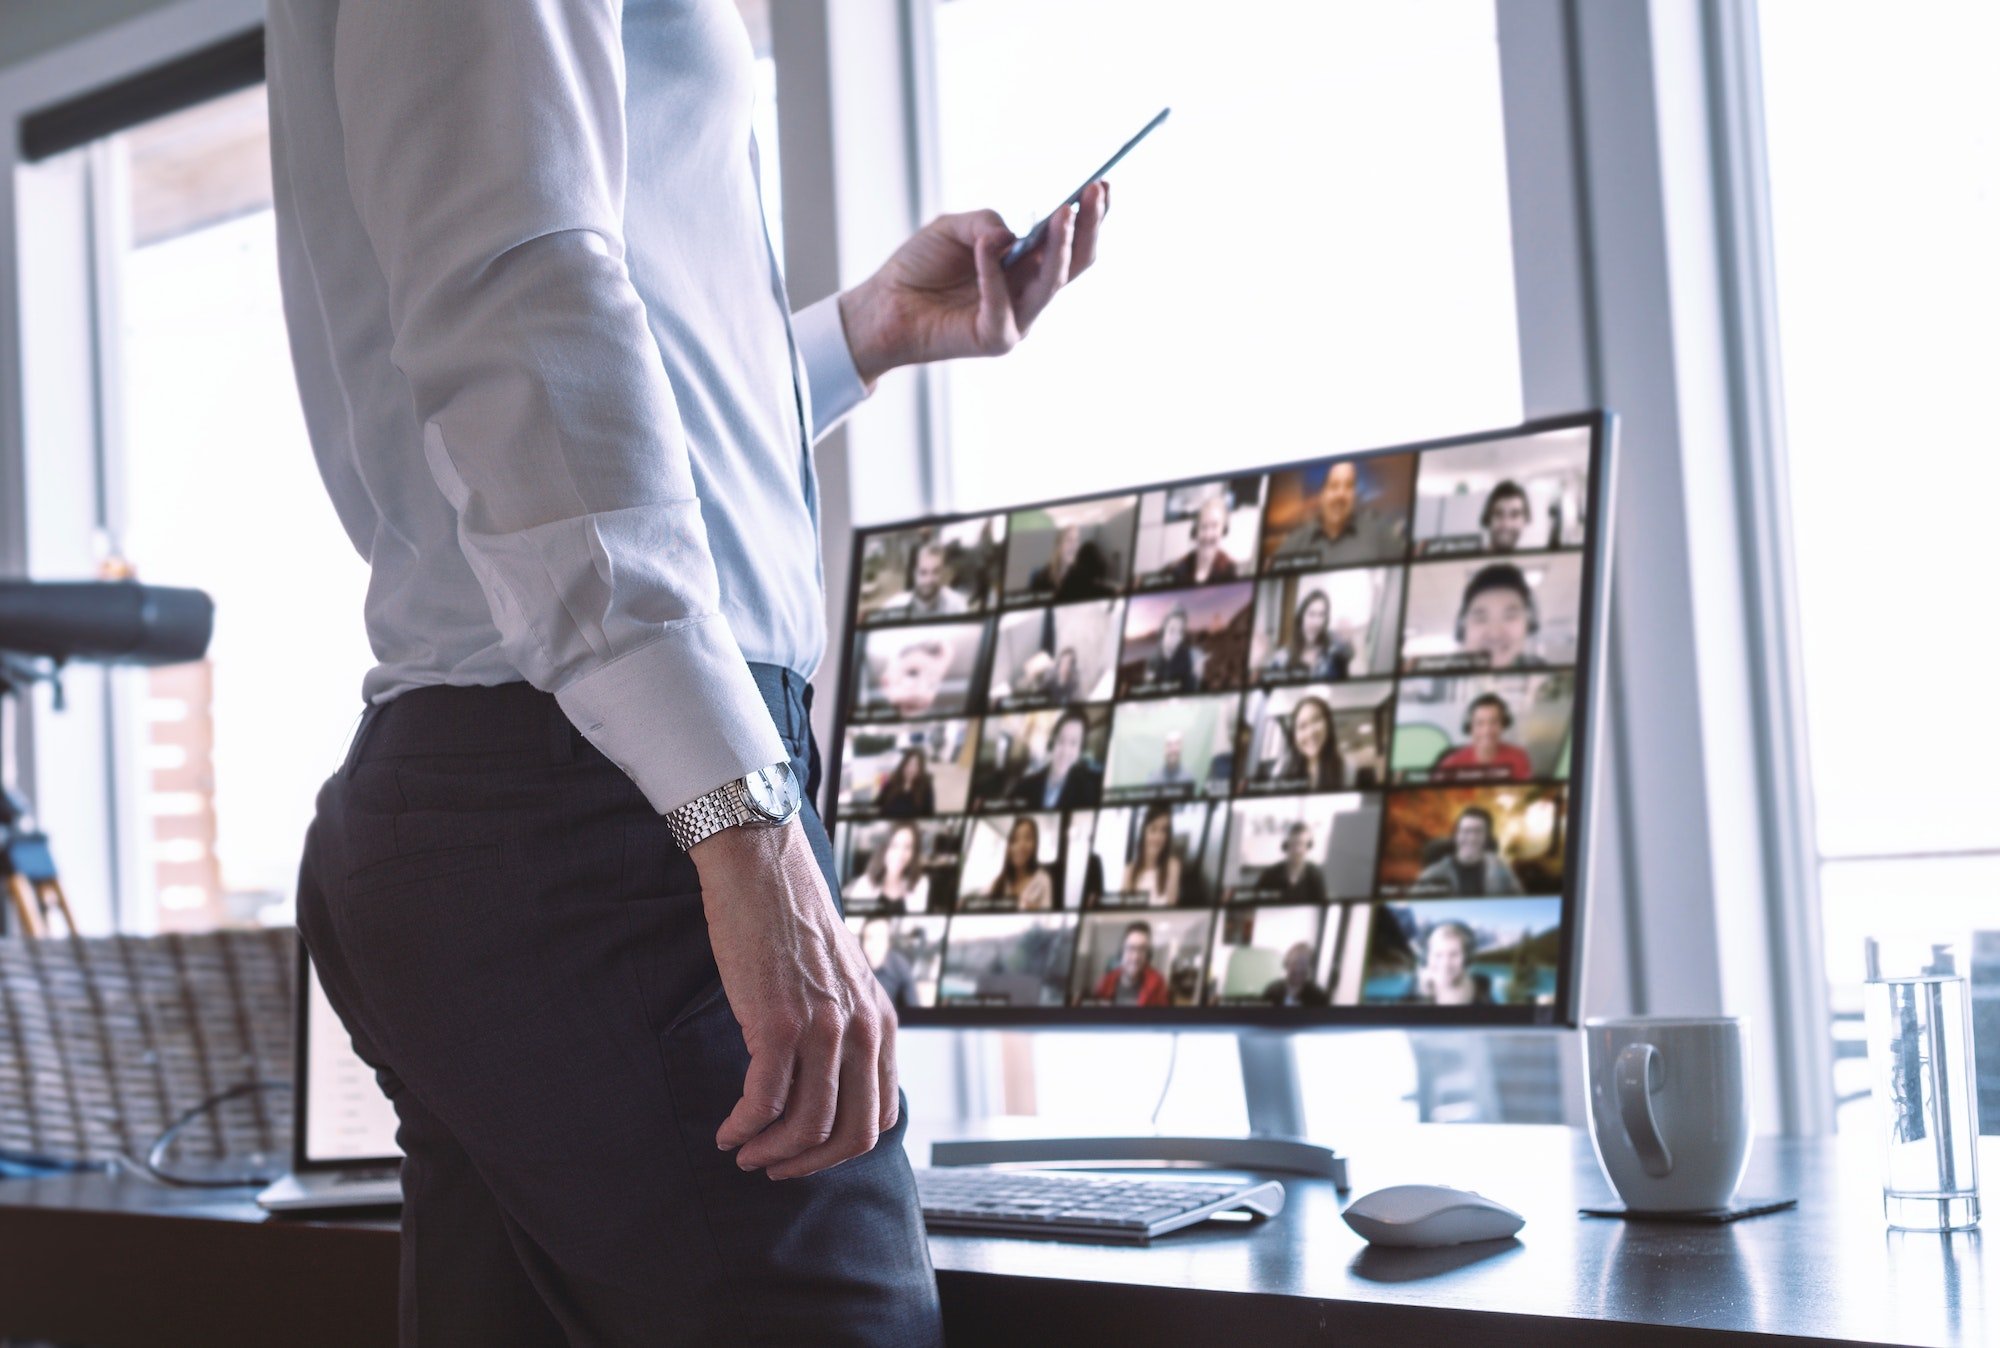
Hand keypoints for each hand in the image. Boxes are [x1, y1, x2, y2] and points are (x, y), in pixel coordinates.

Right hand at [694, 819, 897, 1179]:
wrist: (762, 866)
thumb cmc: (791, 920)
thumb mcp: (841, 979)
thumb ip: (845, 1026)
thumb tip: (826, 1081)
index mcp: (881, 1022)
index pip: (880, 1114)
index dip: (841, 1148)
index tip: (807, 1152)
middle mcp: (862, 1030)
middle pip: (850, 1133)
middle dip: (808, 1163)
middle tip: (772, 1167)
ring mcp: (823, 1027)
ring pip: (807, 1125)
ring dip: (772, 1152)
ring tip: (743, 1152)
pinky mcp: (778, 1021)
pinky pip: (765, 1099)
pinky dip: (744, 1127)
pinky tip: (727, 1130)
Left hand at [838, 180, 1109, 385]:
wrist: (883, 305)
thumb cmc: (920, 266)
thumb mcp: (953, 228)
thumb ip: (984, 224)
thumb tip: (1010, 237)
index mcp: (1027, 265)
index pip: (1071, 243)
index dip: (1090, 217)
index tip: (1103, 185)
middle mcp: (1028, 292)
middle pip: (1074, 263)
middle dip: (1089, 227)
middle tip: (1096, 193)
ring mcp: (1016, 319)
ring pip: (1051, 284)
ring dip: (1061, 247)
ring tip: (1065, 214)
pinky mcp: (994, 338)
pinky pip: (1002, 305)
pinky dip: (994, 274)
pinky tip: (989, 246)